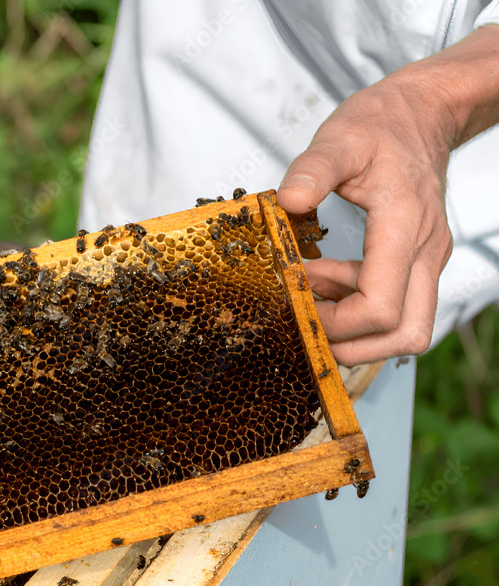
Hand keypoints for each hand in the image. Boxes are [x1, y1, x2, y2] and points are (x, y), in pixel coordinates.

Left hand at [277, 25, 498, 365]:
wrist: (423, 111)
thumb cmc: (382, 124)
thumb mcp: (340, 139)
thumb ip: (312, 169)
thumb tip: (287, 200)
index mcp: (405, 228)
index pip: (381, 309)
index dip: (336, 322)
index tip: (299, 303)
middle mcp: (425, 252)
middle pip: (405, 335)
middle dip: (353, 345)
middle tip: (308, 321)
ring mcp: (427, 260)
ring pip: (407, 329)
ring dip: (357, 330)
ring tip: (313, 295)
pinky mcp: (419, 261)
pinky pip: (399, 307)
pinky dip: (360, 309)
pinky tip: (324, 279)